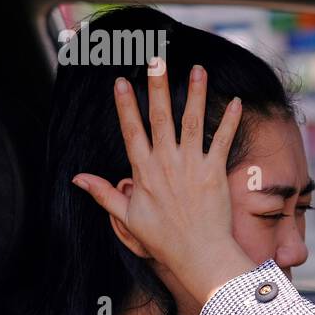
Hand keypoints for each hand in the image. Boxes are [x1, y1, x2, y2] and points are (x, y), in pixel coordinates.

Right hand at [71, 61, 254, 303]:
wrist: (198, 254)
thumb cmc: (163, 239)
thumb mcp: (126, 218)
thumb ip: (104, 194)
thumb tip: (77, 178)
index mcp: (143, 171)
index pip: (131, 130)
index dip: (126, 105)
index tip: (122, 81)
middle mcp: (166, 162)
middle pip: (160, 117)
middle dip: (158, 86)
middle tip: (157, 60)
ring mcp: (192, 165)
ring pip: (192, 122)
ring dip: (196, 94)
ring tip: (198, 69)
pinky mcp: (214, 172)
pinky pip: (223, 141)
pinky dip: (230, 121)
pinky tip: (237, 102)